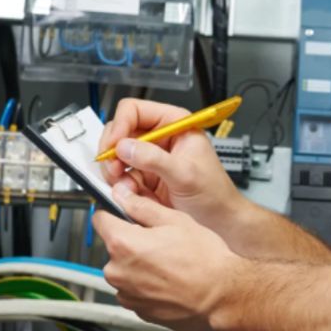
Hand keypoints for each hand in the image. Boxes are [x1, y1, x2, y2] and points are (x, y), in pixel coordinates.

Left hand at [94, 183, 241, 330]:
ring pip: (125, 270)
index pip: (100, 219)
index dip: (114, 213)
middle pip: (114, 247)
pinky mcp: (137, 310)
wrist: (222, 296)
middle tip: (162, 242)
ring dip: (140, 266)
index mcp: (124, 243)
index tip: (124, 215)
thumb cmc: (205, 260)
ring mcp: (126, 294)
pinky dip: (147, 286)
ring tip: (169, 264)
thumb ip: (142, 207)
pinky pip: (135, 291)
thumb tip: (124, 197)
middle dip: (133, 243)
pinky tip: (170, 281)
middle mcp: (118, 271)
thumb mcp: (176, 220)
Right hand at [98, 98, 241, 229]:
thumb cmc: (214, 193)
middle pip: (119, 131)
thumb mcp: (186, 174)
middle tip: (115, 168)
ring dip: (114, 170)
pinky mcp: (143, 177)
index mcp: (175, 124)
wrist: (217, 221)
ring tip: (126, 184)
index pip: (134, 110)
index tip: (115, 146)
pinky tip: (131, 193)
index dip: (120, 125)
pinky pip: (120, 175)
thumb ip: (155, 159)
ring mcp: (149, 157)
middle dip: (113, 151)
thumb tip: (126, 147)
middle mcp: (159, 137)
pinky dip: (119, 185)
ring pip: (116, 155)